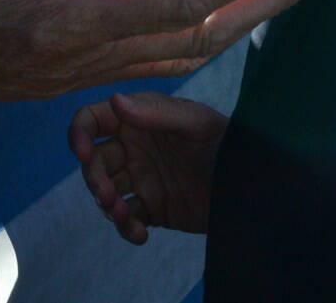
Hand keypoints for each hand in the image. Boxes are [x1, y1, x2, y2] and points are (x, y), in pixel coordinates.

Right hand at [69, 91, 228, 242]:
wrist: (255, 187)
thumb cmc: (228, 142)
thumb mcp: (196, 122)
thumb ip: (156, 111)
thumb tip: (114, 100)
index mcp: (138, 119)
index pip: (94, 120)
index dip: (79, 133)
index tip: (81, 151)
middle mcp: (134, 148)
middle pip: (94, 161)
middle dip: (94, 178)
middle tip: (108, 195)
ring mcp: (142, 180)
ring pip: (106, 191)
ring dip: (107, 205)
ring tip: (124, 216)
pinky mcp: (153, 209)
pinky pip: (128, 219)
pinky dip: (127, 228)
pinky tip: (140, 235)